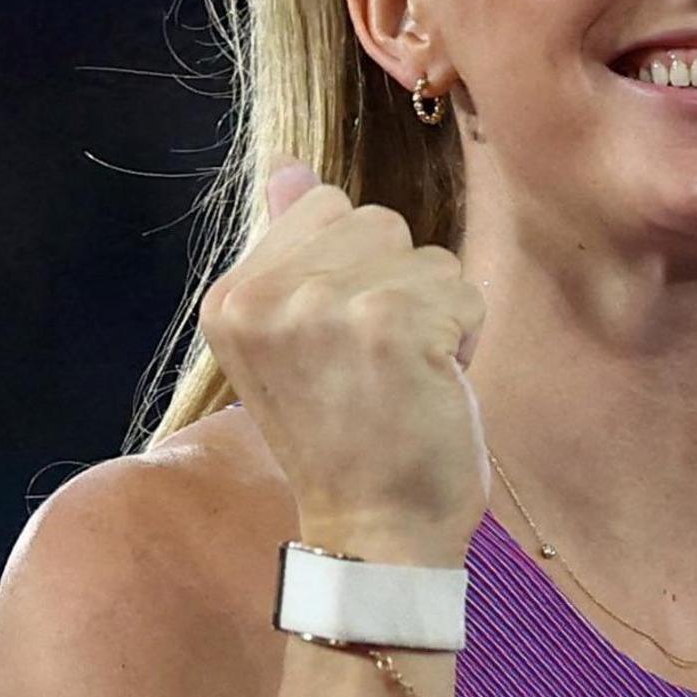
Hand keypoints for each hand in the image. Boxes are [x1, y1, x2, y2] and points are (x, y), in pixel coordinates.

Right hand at [199, 162, 488, 564]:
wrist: (374, 530)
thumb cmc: (345, 438)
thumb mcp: (295, 340)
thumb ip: (290, 249)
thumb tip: (288, 166)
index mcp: (232, 297)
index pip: (325, 208)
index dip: (358, 270)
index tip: (343, 343)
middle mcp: (267, 297)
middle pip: (379, 223)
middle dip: (400, 287)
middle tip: (378, 366)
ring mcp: (326, 307)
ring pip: (428, 258)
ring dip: (436, 315)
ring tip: (404, 378)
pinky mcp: (391, 325)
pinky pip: (463, 293)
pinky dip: (464, 341)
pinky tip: (432, 388)